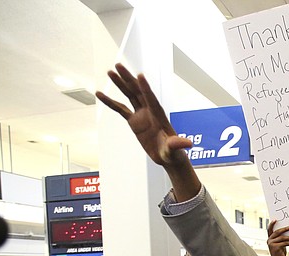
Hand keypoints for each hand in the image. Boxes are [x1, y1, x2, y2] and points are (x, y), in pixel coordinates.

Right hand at [96, 64, 199, 201]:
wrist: (168, 157)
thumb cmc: (173, 153)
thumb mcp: (174, 149)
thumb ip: (178, 144)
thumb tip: (188, 143)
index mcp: (159, 116)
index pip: (151, 99)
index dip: (146, 88)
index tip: (140, 76)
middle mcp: (150, 111)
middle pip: (138, 91)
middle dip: (128, 79)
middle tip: (118, 65)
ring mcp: (141, 115)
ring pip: (129, 95)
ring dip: (120, 84)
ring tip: (110, 72)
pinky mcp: (134, 121)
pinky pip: (120, 109)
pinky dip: (110, 102)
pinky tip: (100, 94)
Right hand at [267, 220, 288, 255]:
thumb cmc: (280, 252)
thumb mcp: (280, 244)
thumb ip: (281, 238)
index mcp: (269, 238)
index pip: (269, 229)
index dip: (272, 224)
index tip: (275, 219)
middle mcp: (269, 240)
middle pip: (277, 232)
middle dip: (285, 229)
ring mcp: (271, 244)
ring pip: (282, 238)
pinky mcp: (276, 247)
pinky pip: (285, 243)